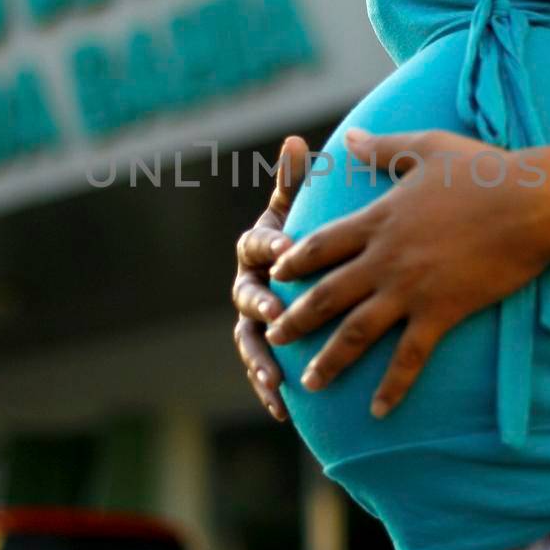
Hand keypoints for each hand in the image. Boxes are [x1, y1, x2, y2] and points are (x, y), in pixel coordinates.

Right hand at [230, 135, 310, 421]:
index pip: (257, 244)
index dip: (270, 245)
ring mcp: (250, 321)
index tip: (287, 248)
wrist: (299, 273)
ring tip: (274, 377)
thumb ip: (296, 180)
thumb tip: (296, 140)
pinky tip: (282, 409)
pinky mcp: (261, 349)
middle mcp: (246, 284)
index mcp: (256, 247)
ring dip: (258, 359)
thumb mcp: (299, 209)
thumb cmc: (303, 237)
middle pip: (246, 295)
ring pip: (248, 340)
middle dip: (261, 305)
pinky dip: (267, 390)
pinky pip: (260, 371)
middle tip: (276, 312)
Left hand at [265, 127, 549, 418]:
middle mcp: (384, 258)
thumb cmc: (483, 171)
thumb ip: (382, 147)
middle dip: (297, 319)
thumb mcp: (425, 147)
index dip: (295, 261)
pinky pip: (409, 357)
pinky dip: (392, 385)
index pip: (322, 245)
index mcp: (378, 219)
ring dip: (329, 360)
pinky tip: (377, 410)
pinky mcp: (440, 312)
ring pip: (356, 332)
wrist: (528, 203)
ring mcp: (409, 288)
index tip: (275, 275)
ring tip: (309, 383)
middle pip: (327, 294)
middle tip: (273, 338)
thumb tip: (349, 136)